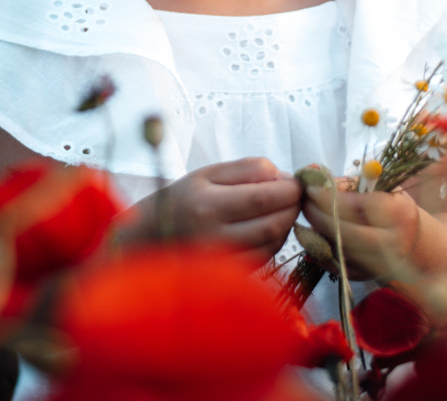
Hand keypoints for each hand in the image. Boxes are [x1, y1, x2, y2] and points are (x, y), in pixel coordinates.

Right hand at [128, 157, 301, 265]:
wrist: (149, 239)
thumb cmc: (182, 200)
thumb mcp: (208, 174)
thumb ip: (247, 169)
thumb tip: (282, 176)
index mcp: (206, 205)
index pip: (262, 197)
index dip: (289, 189)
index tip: (297, 181)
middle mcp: (213, 238)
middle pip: (273, 224)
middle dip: (293, 206)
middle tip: (295, 194)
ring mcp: (221, 263)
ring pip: (273, 244)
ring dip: (287, 224)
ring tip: (281, 208)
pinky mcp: (228, 278)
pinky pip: (264, 258)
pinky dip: (275, 241)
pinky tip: (268, 227)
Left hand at [302, 177, 419, 281]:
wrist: (414, 241)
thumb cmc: (391, 206)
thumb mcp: (378, 187)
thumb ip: (347, 182)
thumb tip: (313, 172)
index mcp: (398, 212)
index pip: (356, 206)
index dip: (328, 198)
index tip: (310, 188)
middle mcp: (394, 242)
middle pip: (346, 233)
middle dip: (318, 217)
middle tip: (304, 203)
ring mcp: (383, 264)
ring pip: (340, 252)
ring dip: (317, 235)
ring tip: (307, 219)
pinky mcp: (370, 277)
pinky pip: (339, 267)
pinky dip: (323, 253)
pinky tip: (313, 238)